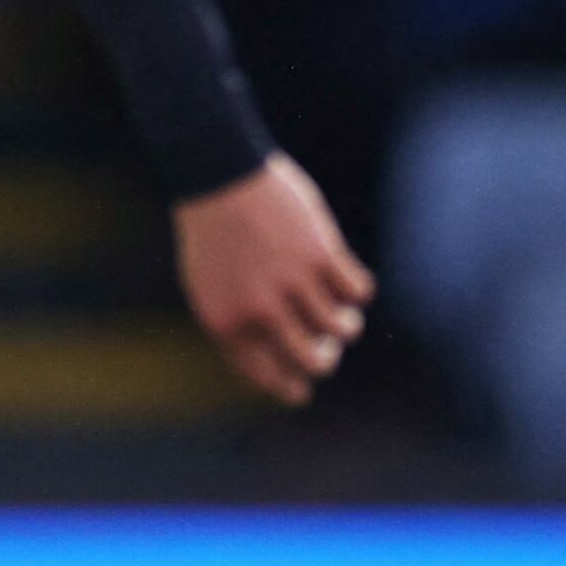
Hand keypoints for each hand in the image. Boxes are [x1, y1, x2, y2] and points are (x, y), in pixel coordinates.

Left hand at [175, 153, 371, 406]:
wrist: (217, 174)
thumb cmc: (211, 232)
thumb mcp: (208, 286)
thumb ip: (238, 323)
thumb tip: (276, 359)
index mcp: (228, 324)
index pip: (270, 375)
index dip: (291, 387)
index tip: (302, 390)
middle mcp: (262, 310)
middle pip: (313, 360)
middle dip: (324, 360)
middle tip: (326, 349)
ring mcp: (293, 283)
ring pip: (342, 328)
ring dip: (347, 326)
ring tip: (345, 317)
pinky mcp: (321, 255)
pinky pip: (357, 291)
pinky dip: (358, 292)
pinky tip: (350, 284)